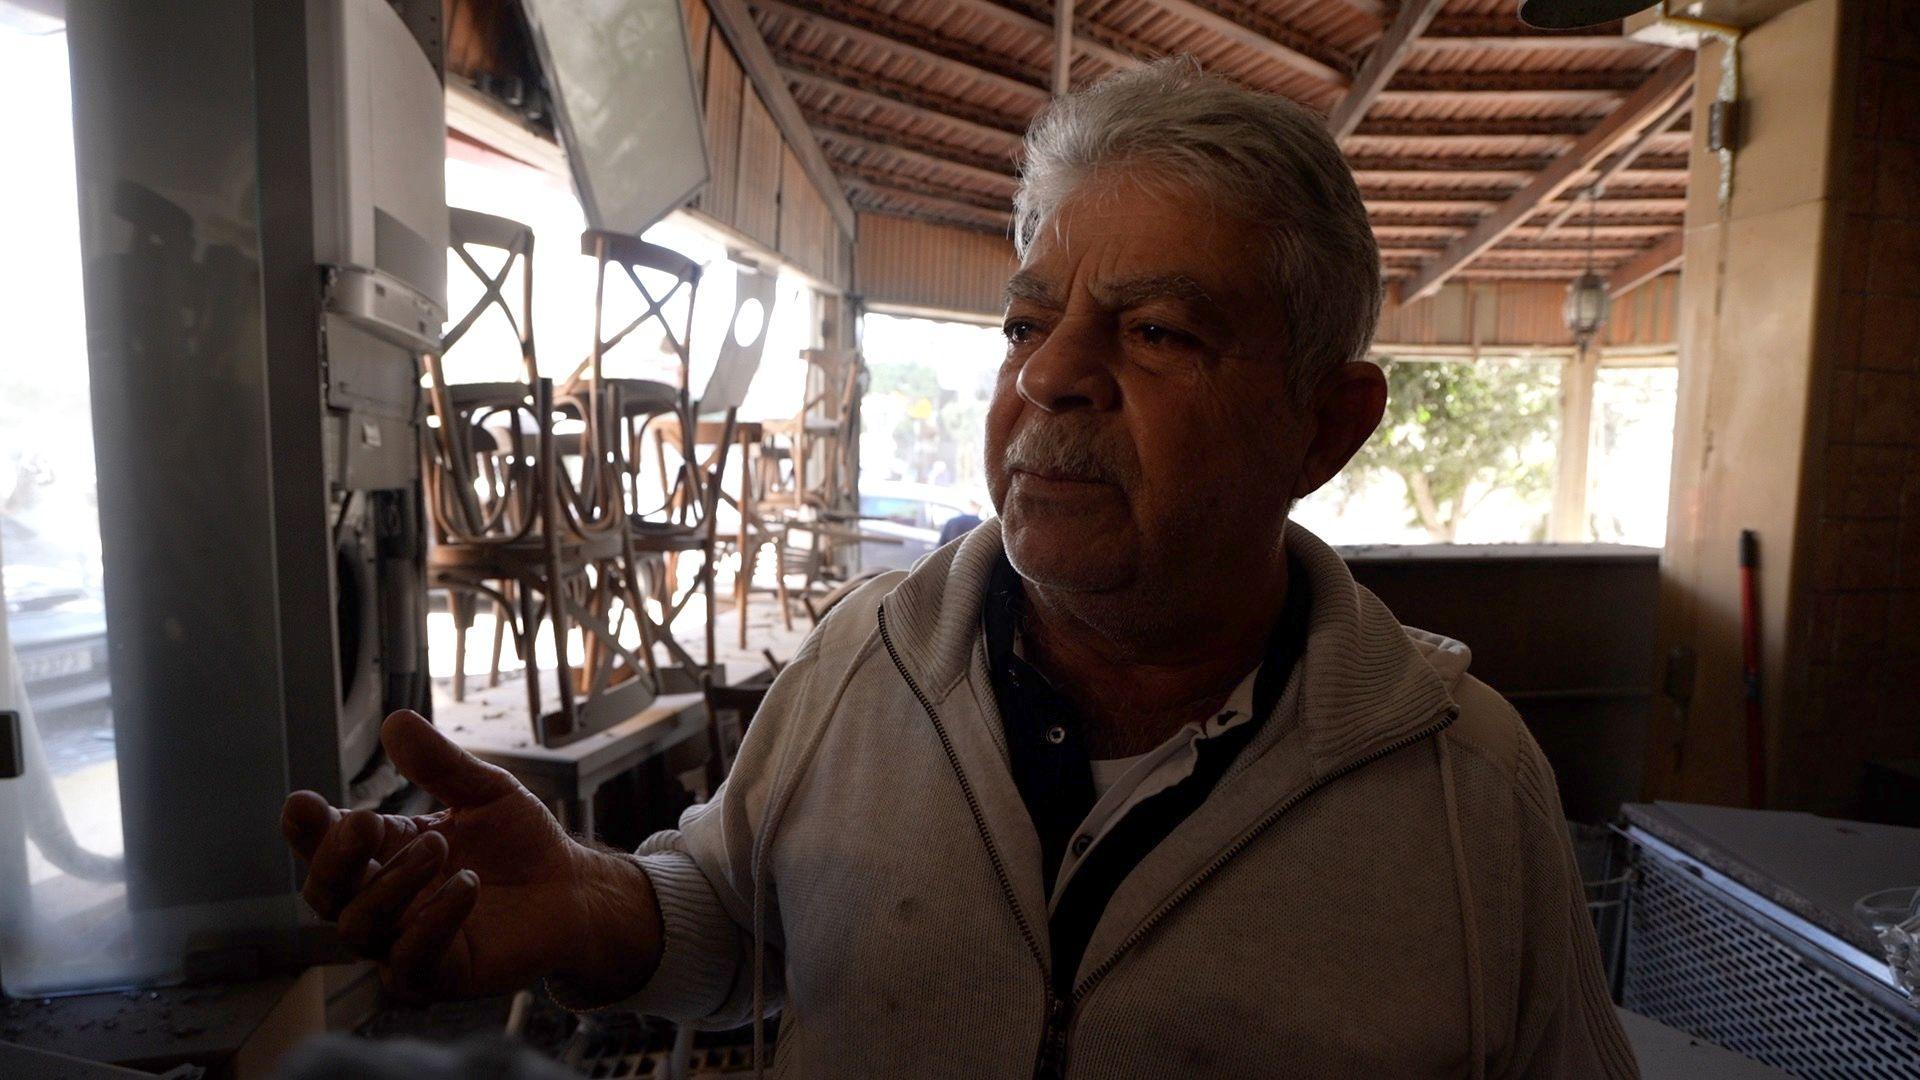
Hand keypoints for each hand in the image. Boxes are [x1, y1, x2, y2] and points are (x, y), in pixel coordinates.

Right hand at [281, 711, 659, 999]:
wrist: (572, 887)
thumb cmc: (519, 842)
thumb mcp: (485, 791)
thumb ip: (441, 764)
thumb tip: (396, 721)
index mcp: (384, 851)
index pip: (325, 844)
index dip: (306, 828)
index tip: (301, 804)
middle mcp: (383, 899)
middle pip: (326, 892)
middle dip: (334, 858)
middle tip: (363, 822)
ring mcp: (404, 940)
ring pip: (360, 927)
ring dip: (391, 885)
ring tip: (439, 847)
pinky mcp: (439, 975)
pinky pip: (409, 964)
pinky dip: (428, 926)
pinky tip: (464, 887)